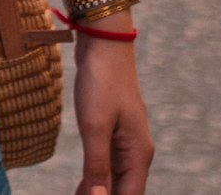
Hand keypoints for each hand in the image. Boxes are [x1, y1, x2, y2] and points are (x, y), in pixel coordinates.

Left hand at [72, 38, 153, 194]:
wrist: (104, 41)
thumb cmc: (101, 80)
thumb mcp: (95, 125)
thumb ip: (97, 166)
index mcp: (139, 154)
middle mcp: (136, 151)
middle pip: (122, 190)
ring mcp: (126, 140)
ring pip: (115, 178)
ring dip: (97, 190)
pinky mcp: (114, 129)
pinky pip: (107, 162)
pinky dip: (96, 175)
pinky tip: (82, 185)